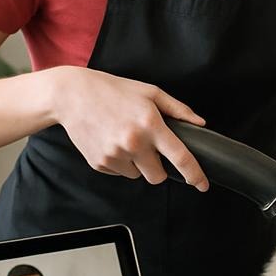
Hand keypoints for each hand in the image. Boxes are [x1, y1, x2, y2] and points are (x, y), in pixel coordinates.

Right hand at [47, 66, 208, 187]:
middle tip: (150, 148)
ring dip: (138, 164)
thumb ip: (178, 109)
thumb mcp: (150, 92)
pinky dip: (121, 162)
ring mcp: (114, 155)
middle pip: (158, 176)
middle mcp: (133, 143)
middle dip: (159, 168)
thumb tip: (199, 124)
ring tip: (126, 139)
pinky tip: (112, 141)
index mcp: (150, 124)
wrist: (72, 95)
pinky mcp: (99, 163)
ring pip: (138, 175)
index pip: (180, 157)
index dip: (195, 175)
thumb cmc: (113, 91)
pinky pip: (120, 172)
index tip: (202, 185)